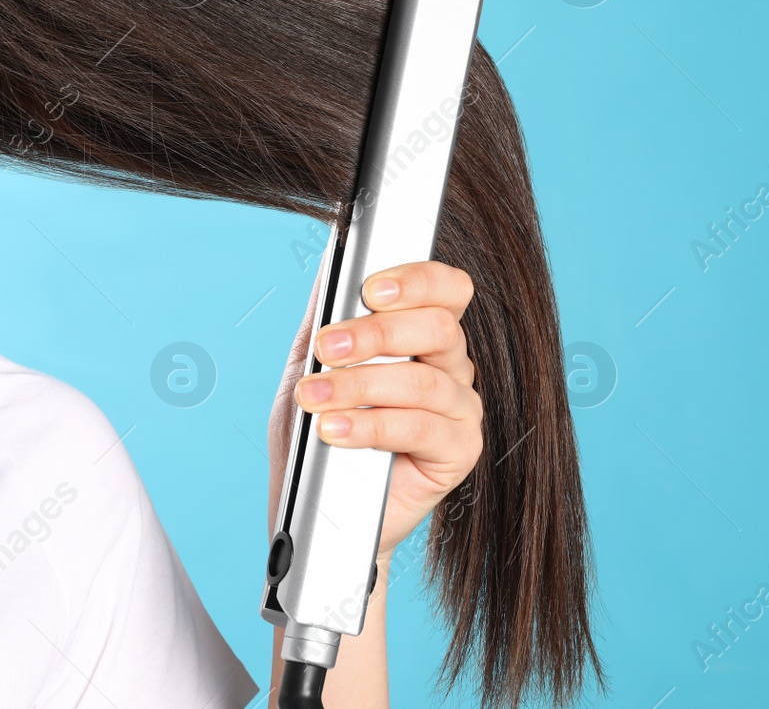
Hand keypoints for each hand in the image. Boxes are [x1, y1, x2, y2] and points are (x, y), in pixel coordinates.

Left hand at [267, 261, 482, 564]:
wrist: (317, 511)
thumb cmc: (315, 436)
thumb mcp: (308, 366)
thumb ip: (323, 313)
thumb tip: (331, 258)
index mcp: (424, 337)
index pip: (446, 289)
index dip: (416, 279)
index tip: (367, 288)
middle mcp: (451, 368)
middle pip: (438, 328)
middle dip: (376, 332)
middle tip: (326, 347)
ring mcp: (460, 410)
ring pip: (424, 380)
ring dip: (360, 385)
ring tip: (314, 397)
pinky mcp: (460, 452)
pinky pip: (422, 427)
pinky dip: (373, 425)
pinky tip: (336, 430)